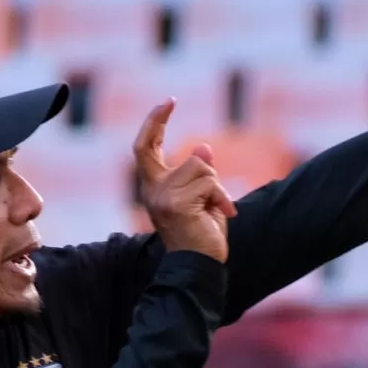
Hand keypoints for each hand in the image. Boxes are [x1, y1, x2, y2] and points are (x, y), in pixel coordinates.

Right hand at [133, 98, 237, 262]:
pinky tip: (223, 214)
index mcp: (154, 189)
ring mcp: (161, 197)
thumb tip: (203, 149)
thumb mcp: (203, 200)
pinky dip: (222, 197)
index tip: (166, 103)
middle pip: (150, 146)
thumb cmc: (202, 237)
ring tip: (218, 208)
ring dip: (216, 185)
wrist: (199, 267)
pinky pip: (209, 182)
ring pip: (199, 167)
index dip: (153, 124)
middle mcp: (151, 191)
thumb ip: (200, 176)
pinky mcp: (176, 203)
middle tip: (169, 100)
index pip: (144, 150)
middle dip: (156, 118)